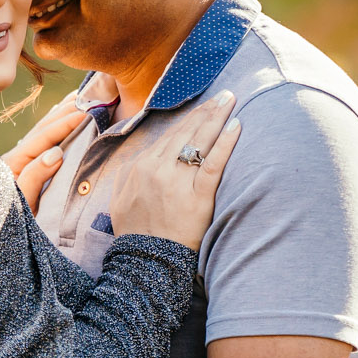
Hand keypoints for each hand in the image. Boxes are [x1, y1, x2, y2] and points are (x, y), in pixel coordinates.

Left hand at [0, 92, 88, 210]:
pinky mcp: (25, 170)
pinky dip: (56, 127)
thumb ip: (34, 177)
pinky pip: (43, 143)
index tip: (87, 110)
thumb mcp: (21, 203)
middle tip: (90, 95)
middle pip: (42, 128)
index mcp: (14, 163)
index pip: (43, 137)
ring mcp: (20, 163)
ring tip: (81, 98)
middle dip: (66, 110)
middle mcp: (16, 158)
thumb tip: (55, 152)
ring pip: (43, 132)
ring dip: (62, 114)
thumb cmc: (8, 225)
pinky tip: (63, 118)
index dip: (65, 122)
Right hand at [105, 91, 240, 250]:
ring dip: (217, 117)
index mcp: (140, 166)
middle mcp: (158, 168)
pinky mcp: (198, 196)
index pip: (169, 135)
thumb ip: (128, 174)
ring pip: (200, 141)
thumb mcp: (120, 199)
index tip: (202, 107)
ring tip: (230, 100)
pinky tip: (236, 126)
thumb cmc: (136, 233)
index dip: (189, 119)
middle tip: (223, 95)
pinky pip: (214, 163)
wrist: (146, 262)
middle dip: (206, 111)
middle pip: (186, 132)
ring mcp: (178, 181)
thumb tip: (138, 158)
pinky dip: (226, 142)